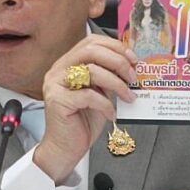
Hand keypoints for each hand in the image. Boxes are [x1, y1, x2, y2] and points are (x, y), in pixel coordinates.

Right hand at [34, 35, 136, 181]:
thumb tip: (131, 66)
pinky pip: (88, 96)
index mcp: (68, 63)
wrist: (66, 148)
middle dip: (118, 61)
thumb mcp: (99, 92)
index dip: (115, 47)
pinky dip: (106, 104)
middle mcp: (58, 70)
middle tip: (133, 76)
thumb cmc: (82, 120)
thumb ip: (108, 76)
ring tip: (128, 96)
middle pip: (91, 51)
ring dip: (117, 83)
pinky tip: (111, 113)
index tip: (132, 59)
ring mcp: (55, 84)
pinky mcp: (58, 102)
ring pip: (91, 71)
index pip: (91, 42)